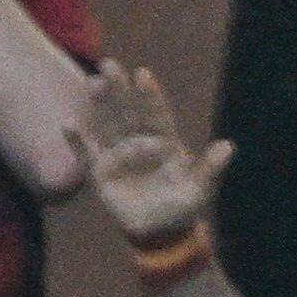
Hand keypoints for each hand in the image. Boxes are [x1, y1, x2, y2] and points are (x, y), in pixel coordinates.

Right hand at [80, 64, 230, 252]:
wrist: (161, 232)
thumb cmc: (183, 207)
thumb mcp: (200, 189)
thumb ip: (210, 167)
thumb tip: (229, 146)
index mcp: (162, 141)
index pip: (155, 114)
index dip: (149, 95)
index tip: (143, 74)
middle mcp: (138, 141)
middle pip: (127, 111)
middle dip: (119, 88)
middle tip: (109, 64)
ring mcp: (117, 154)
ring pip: (106, 124)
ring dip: (98, 105)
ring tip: (92, 83)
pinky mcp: (100, 171)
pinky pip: (86, 153)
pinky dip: (77, 141)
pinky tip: (68, 124)